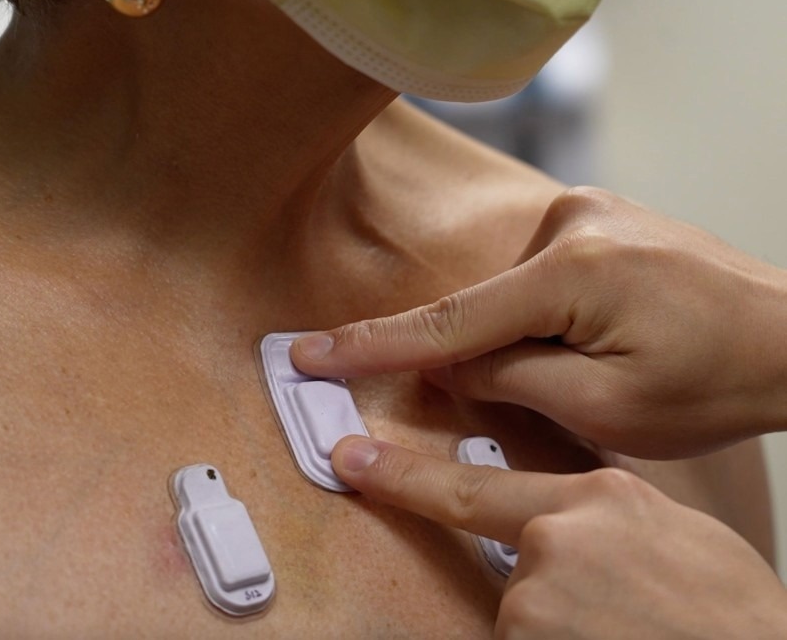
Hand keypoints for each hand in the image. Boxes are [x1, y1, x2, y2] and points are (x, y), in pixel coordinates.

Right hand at [291, 187, 786, 457]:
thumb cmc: (719, 378)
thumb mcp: (605, 407)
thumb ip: (507, 380)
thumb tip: (446, 364)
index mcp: (573, 272)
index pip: (447, 322)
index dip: (370, 347)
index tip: (309, 354)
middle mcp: (573, 223)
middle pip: (483, 310)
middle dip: (489, 360)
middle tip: (562, 390)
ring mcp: (587, 212)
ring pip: (510, 295)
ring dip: (528, 339)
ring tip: (608, 361)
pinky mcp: (596, 218)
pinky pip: (536, 275)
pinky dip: (542, 314)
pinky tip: (599, 334)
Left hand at [332, 435, 786, 638]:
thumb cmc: (733, 613)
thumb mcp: (672, 536)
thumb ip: (604, 518)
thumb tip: (567, 521)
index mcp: (596, 498)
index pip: (477, 487)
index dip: (404, 476)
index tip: (349, 460)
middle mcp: (555, 538)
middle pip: (513, 567)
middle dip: (548, 595)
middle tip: (611, 613)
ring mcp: (538, 598)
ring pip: (524, 619)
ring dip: (560, 631)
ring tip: (624, 631)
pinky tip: (610, 639)